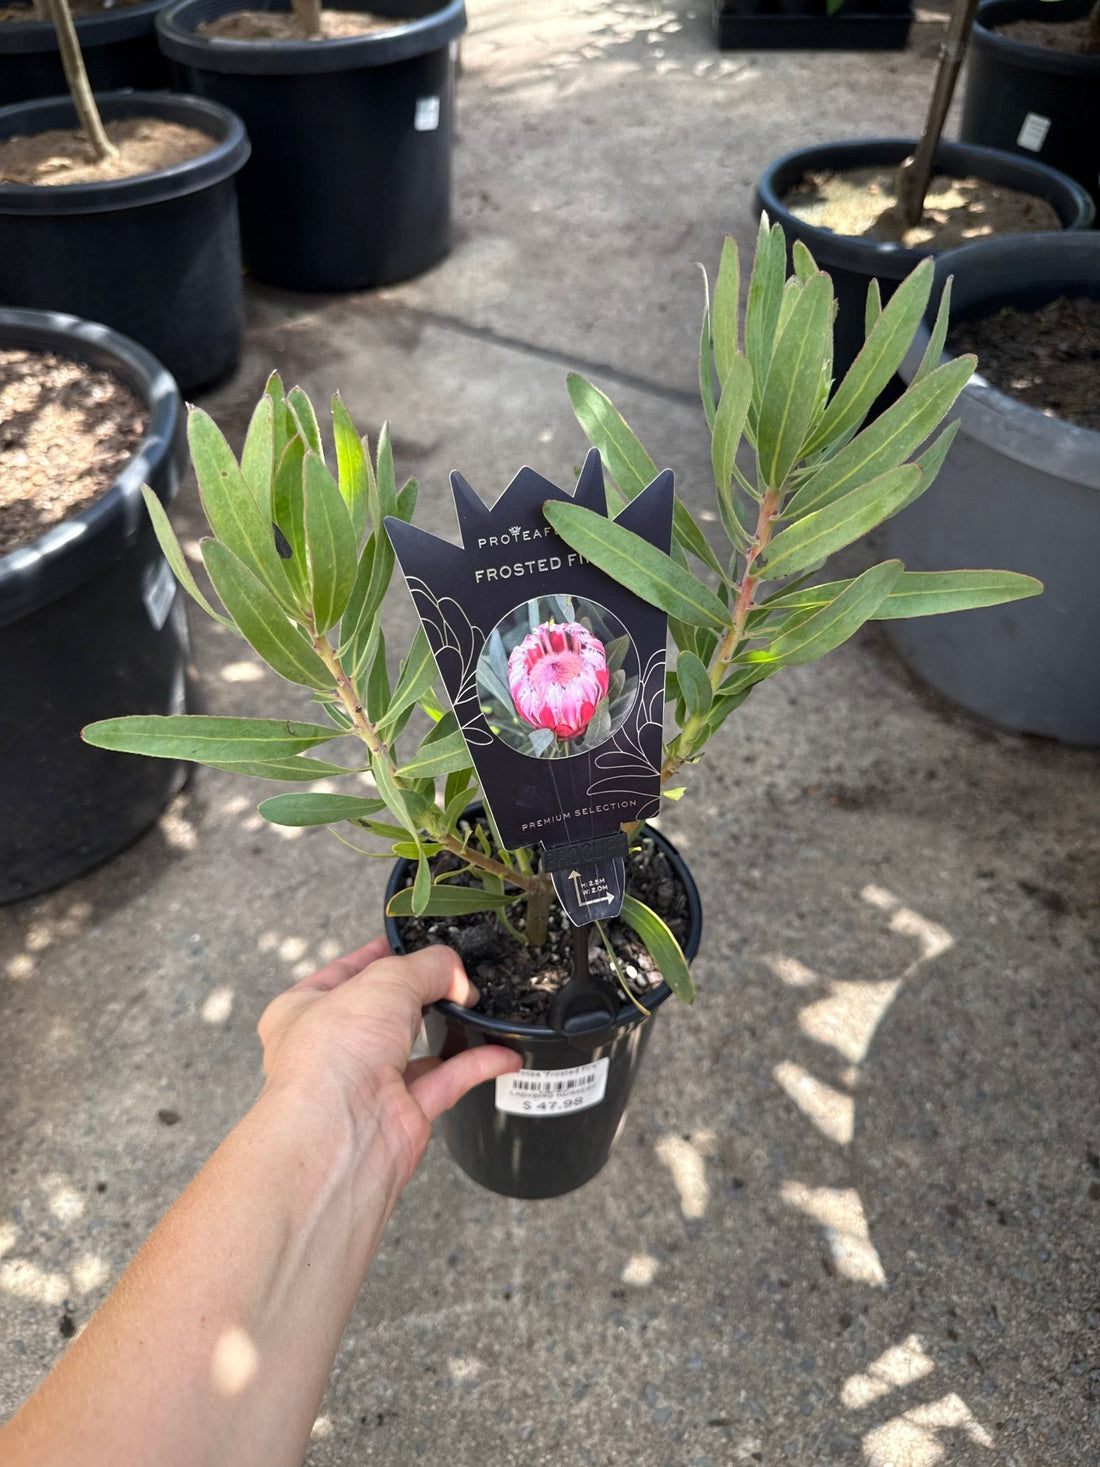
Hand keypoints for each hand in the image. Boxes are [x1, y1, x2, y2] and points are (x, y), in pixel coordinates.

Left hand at [257, 938, 520, 1184]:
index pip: (347, 970)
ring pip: (418, 1046)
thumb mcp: (385, 981)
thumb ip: (429, 968)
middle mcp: (334, 1046)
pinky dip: (477, 1064)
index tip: (419, 940)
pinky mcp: (402, 1113)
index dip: (383, 953)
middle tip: (459, 972)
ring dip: (452, 1026)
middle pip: (387, 1007)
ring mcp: (368, 1082)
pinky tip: (505, 1051)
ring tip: (481, 1004)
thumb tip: (458, 980)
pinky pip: (446, 1080)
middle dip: (423, 991)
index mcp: (305, 1009)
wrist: (338, 1140)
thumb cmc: (333, 1055)